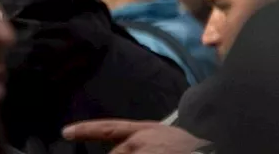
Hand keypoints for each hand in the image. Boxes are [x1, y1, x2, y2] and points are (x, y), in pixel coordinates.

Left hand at [62, 119, 204, 153]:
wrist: (213, 147)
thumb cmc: (191, 148)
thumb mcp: (164, 138)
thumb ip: (140, 144)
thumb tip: (121, 150)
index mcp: (144, 131)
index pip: (109, 128)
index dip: (86, 129)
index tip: (65, 131)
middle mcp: (139, 142)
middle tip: (147, 150)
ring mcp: (145, 152)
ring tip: (156, 150)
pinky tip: (157, 153)